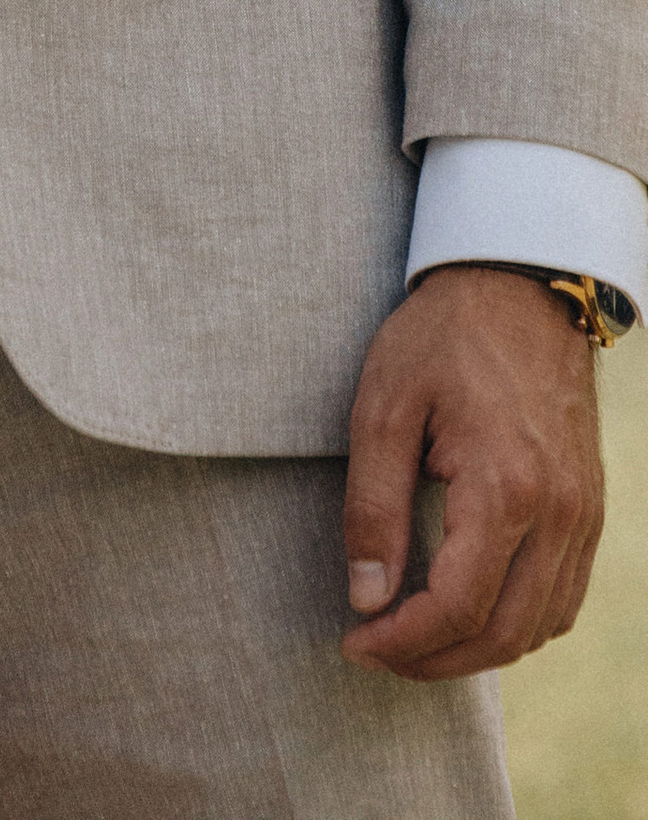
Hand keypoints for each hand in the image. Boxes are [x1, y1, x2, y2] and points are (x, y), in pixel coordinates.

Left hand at [341, 265, 604, 678]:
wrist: (518, 284)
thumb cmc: (443, 336)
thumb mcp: (384, 406)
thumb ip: (373, 506)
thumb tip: (367, 597)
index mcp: (506, 489)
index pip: (456, 606)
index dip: (402, 640)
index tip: (355, 642)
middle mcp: (559, 514)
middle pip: (504, 634)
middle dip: (435, 659)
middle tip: (377, 650)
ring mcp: (583, 515)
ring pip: (540, 626)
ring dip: (478, 649)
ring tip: (415, 638)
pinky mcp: (589, 508)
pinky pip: (563, 597)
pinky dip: (519, 623)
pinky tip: (470, 611)